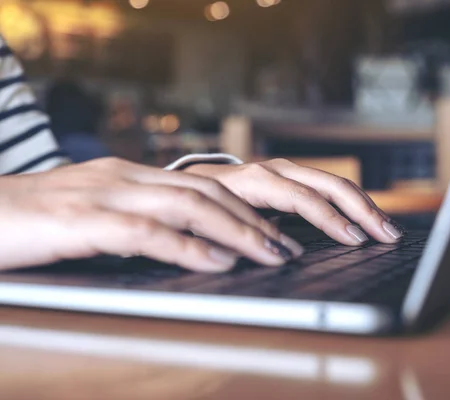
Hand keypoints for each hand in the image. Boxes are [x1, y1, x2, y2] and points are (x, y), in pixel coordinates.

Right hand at [0, 158, 303, 272]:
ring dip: (237, 232)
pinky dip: (188, 248)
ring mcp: (104, 196)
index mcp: (131, 176)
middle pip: (207, 192)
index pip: (202, 185)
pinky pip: (146, 232)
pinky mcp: (81, 221)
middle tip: (289, 246)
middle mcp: (125, 178)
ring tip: (271, 254)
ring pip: (187, 206)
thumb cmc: (36, 220)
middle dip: (254, 221)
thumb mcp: (96, 212)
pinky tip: (218, 263)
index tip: (276, 232)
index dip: (245, 209)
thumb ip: (139, 221)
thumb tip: (188, 245)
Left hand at [185, 158, 403, 245]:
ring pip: (335, 184)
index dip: (330, 220)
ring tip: (389, 229)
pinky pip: (330, 189)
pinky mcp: (294, 180)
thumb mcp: (208, 223)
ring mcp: (287, 172)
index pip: (301, 198)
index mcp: (254, 180)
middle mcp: (275, 170)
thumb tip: (274, 257)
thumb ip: (236, 237)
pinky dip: (353, 204)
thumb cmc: (199, 208)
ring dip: (365, 206)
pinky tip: (369, 219)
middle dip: (362, 210)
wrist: (189, 185)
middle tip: (388, 236)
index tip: (355, 240)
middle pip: (329, 185)